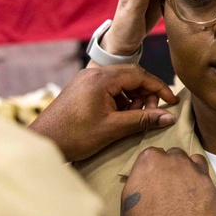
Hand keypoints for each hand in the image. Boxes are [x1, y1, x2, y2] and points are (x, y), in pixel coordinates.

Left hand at [28, 65, 176, 161]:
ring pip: (120, 83)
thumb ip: (143, 120)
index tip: (172, 103)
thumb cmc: (74, 136)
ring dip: (133, 98)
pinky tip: (120, 117)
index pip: (140, 75)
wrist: (43, 142)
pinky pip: (108, 88)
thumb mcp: (113, 128)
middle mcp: (94, 73)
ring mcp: (86, 80)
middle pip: (131, 76)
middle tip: (151, 114)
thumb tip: (168, 117)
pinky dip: (120, 100)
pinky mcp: (82, 89)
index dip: (159, 89)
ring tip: (133, 118)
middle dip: (146, 94)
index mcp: (102, 78)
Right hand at [119, 147, 215, 215]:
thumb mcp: (130, 197)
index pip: (155, 155)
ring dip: (192, 173)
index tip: (156, 182)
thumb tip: (150, 177)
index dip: (156, 170)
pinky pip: (208, 183)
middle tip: (172, 189)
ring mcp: (196, 174)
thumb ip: (143, 178)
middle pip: (177, 156)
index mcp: (150, 160)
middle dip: (174, 168)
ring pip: (196, 163)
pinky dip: (203, 192)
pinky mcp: (213, 189)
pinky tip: (198, 208)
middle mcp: (175, 161)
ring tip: (187, 194)